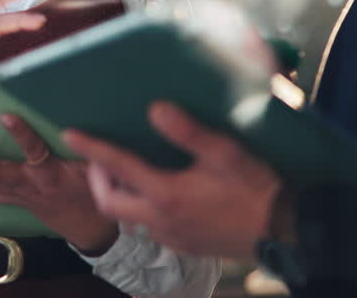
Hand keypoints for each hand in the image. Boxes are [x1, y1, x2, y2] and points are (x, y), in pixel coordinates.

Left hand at [0, 113, 119, 254]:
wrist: (90, 228)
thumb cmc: (94, 193)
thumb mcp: (98, 170)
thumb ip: (90, 151)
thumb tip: (82, 129)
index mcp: (52, 173)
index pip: (35, 151)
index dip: (21, 135)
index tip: (6, 115)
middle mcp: (32, 185)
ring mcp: (22, 195)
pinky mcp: (18, 202)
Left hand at [64, 101, 280, 261]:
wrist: (286, 232)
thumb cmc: (256, 188)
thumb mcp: (225, 152)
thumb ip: (188, 131)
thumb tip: (155, 109)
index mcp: (166, 194)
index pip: (117, 167)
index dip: (91, 149)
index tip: (70, 133)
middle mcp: (161, 220)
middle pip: (109, 202)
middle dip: (97, 178)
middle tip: (100, 158)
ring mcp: (172, 237)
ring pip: (128, 217)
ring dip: (120, 194)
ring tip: (127, 170)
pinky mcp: (185, 246)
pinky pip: (149, 228)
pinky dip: (142, 208)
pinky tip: (158, 192)